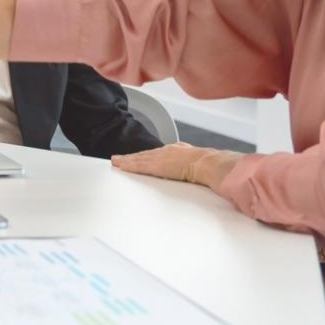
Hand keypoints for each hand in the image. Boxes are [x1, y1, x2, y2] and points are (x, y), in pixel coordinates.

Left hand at [111, 142, 242, 189]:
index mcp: (177, 151)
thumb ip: (194, 168)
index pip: (157, 154)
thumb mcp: (199, 164)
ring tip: (116, 162)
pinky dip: (128, 165)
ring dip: (126, 161)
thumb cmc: (208, 165)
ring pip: (139, 159)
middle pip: (145, 155)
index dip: (146, 156)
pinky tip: (120, 165)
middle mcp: (166, 152)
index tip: (139, 158)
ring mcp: (160, 158)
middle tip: (119, 159)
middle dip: (132, 157)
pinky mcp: (156, 165)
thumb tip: (198, 174)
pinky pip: (138, 165)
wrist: (207, 163)